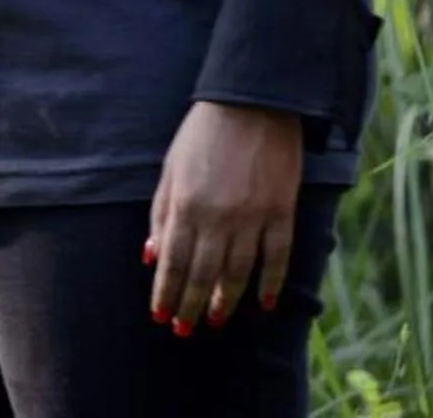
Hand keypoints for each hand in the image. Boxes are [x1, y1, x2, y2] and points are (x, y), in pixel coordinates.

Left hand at [146, 101, 303, 333]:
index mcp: (186, 205)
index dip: (167, 292)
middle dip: (191, 305)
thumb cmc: (203, 133)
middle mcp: (218, 218)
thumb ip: (161, 214)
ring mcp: (253, 217)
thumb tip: (150, 256)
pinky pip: (278, 258)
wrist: (253, 103)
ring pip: (238, 273)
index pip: (174, 262)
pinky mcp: (282, 212)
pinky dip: (271, 284)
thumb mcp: (171, 168)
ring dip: (226, 300)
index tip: (161, 315)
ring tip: (217, 319)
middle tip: (184, 328)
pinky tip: (265, 303)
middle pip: (203, 274)